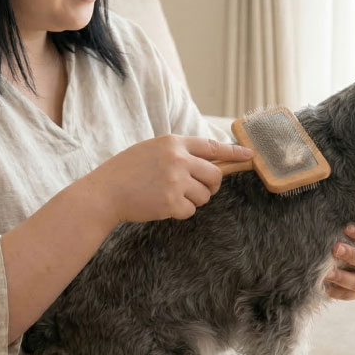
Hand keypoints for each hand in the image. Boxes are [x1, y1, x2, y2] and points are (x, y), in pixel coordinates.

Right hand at [80, 135, 253, 223]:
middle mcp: (178, 159)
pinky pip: (190, 211)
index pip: (211, 146)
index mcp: (173, 142)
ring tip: (167, 196)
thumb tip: (208, 163)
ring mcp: (176, 180)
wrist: (104, 193)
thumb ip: (178, 153)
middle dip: (210, 186)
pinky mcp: (172, 201)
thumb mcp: (152, 150)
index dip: (233, 153)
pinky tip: (161, 206)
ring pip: (204, 195)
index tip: (250, 156)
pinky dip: (179, 212)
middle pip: (214, 175)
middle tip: (196, 190)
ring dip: (192, 200)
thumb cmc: (126, 172)